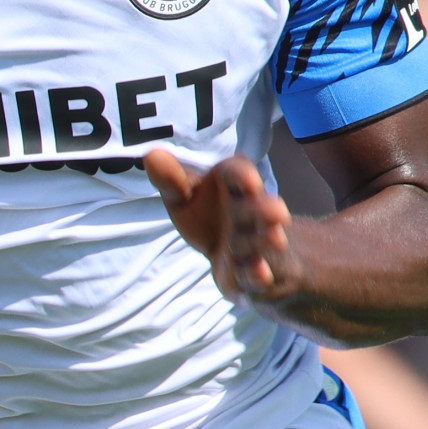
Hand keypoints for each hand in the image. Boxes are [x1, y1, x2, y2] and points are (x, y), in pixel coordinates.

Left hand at [145, 148, 300, 301]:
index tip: (248, 181)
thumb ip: (172, 181)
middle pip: (258, 209)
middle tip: (275, 211)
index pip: (240, 174)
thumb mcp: (185, 198)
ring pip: (261, 241)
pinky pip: (258, 273)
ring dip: (264, 240)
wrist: (239, 257)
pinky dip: (259, 274)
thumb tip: (152, 154)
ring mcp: (255, 243)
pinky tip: (259, 274)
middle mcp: (250, 212)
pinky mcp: (254, 273)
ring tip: (273, 238)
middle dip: (265, 210)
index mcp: (234, 187)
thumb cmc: (209, 217)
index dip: (245, 176)